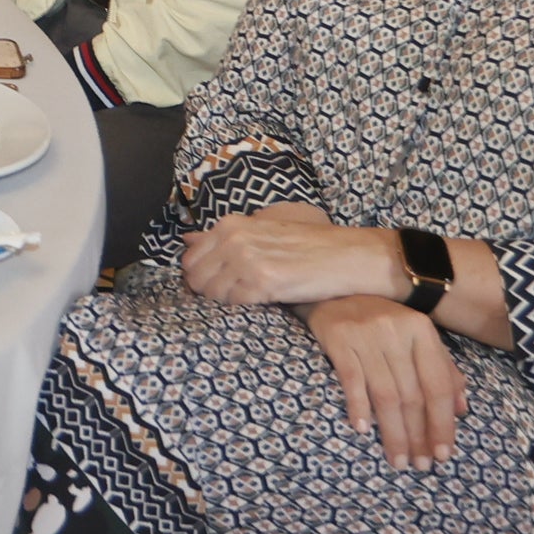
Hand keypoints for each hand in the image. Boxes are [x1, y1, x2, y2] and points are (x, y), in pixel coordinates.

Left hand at [182, 206, 403, 307]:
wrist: (347, 256)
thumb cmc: (307, 245)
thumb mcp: (260, 231)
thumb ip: (222, 236)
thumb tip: (186, 239)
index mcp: (230, 225)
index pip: (189, 259)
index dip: (199, 278)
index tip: (216, 286)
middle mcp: (234, 238)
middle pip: (195, 278)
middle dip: (207, 292)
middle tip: (234, 296)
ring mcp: (247, 259)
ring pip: (212, 294)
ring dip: (226, 302)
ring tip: (251, 297)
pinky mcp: (263, 281)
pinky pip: (234, 303)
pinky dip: (242, 308)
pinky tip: (261, 301)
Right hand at [305, 296, 466, 468]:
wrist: (333, 290)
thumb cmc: (379, 322)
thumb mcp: (415, 339)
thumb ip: (441, 370)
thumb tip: (461, 410)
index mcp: (421, 331)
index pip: (437, 385)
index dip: (442, 423)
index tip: (442, 454)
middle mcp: (396, 330)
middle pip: (412, 394)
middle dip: (418, 435)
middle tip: (419, 465)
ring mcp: (365, 334)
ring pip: (385, 394)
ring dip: (393, 432)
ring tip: (398, 459)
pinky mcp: (337, 337)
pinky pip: (351, 378)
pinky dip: (358, 406)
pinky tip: (362, 430)